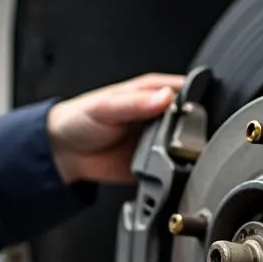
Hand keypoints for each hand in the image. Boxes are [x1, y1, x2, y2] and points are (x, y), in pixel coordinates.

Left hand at [47, 73, 185, 184]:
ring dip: (186, 151)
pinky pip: (174, 168)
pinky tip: (168, 169)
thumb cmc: (80, 119)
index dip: (197, 100)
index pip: (187, 90)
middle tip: (182, 137)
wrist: (64, 153)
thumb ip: (136, 103)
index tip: (197, 112)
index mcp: (154, 92)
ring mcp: (160, 139)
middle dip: (195, 129)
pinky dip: (175, 170)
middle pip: (193, 120)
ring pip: (188, 145)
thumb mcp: (106, 106)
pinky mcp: (157, 163)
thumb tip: (166, 96)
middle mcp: (161, 114)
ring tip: (173, 153)